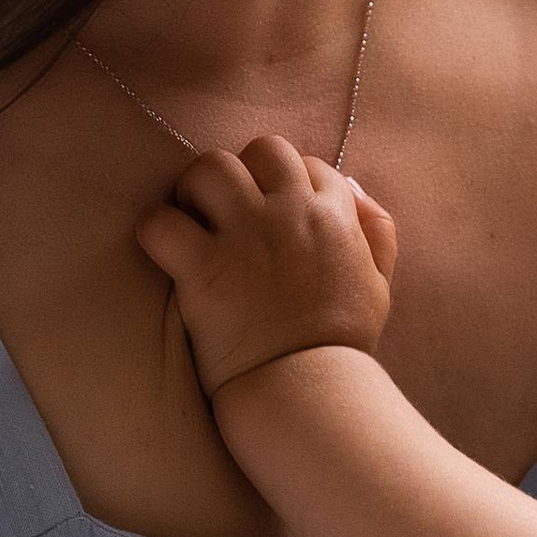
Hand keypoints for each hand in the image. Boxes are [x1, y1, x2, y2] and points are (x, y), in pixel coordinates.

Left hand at [138, 136, 397, 396]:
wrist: (310, 387)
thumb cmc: (344, 342)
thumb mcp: (380, 283)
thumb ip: (377, 231)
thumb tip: (355, 190)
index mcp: (334, 214)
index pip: (308, 163)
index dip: (287, 181)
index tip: (273, 209)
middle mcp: (290, 212)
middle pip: (261, 149)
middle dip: (243, 170)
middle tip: (228, 206)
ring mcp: (244, 235)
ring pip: (209, 167)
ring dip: (196, 187)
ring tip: (193, 217)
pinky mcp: (202, 266)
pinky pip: (162, 222)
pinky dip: (156, 230)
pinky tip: (165, 250)